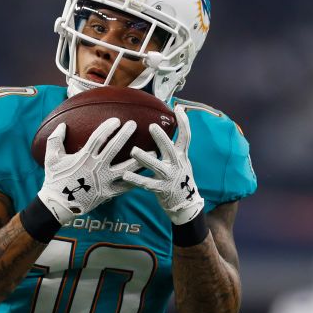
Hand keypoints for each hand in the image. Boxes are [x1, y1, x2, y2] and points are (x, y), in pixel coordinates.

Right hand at [37, 117, 138, 222]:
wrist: (58, 205)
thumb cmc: (54, 180)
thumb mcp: (51, 158)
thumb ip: (56, 140)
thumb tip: (62, 125)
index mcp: (84, 157)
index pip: (99, 138)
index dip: (108, 127)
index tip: (117, 120)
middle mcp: (97, 167)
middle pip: (114, 148)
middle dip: (125, 135)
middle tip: (134, 124)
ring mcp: (104, 181)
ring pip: (126, 168)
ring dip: (140, 159)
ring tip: (153, 152)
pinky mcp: (108, 193)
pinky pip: (125, 187)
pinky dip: (136, 180)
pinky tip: (147, 174)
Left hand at [123, 106, 203, 224]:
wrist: (186, 204)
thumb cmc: (178, 178)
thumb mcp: (181, 162)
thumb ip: (173, 148)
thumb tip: (164, 130)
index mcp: (181, 156)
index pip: (186, 136)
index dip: (184, 122)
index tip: (178, 108)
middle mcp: (177, 164)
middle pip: (169, 149)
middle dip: (161, 138)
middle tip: (151, 126)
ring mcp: (169, 177)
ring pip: (156, 166)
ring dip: (145, 158)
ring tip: (134, 150)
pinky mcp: (162, 189)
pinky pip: (147, 184)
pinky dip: (136, 180)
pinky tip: (126, 175)